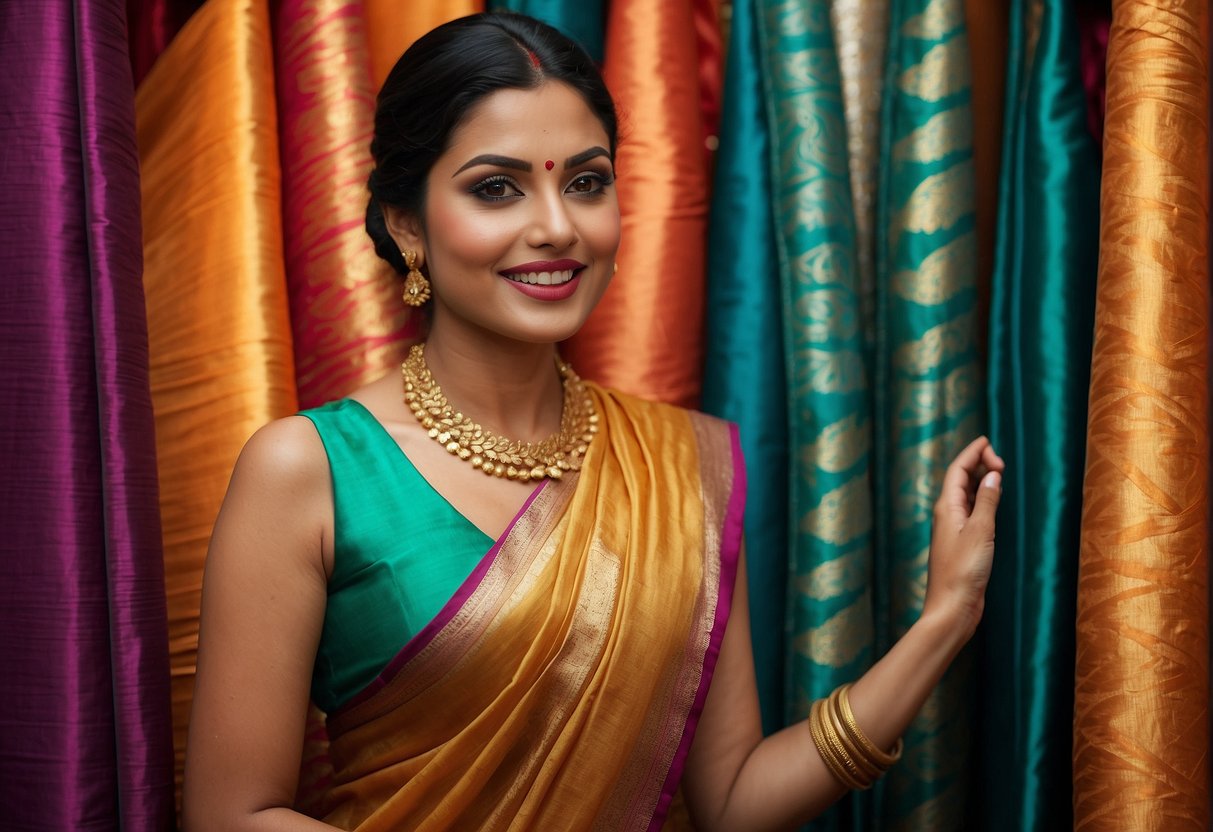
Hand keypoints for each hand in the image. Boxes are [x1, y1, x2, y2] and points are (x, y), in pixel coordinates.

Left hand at [922, 436, 1004, 641]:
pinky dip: (982, 500)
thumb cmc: (963, 571)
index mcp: (946, 507)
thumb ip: (986, 501)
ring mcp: (953, 529)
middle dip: (977, 463)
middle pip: (959, 479)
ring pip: (965, 495)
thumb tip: (992, 475)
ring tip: (998, 472)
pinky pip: (971, 511)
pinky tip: (991, 502)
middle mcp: (947, 515)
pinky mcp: (962, 543)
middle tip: (1001, 461)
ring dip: (980, 480)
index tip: (987, 440)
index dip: (971, 453)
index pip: (957, 470)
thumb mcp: (980, 531)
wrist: (952, 608)